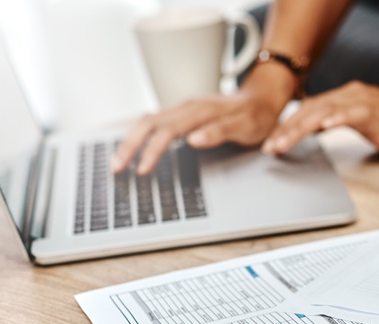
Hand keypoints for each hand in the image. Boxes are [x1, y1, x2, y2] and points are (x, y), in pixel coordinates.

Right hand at [112, 91, 283, 174]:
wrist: (262, 99)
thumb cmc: (256, 115)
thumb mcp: (246, 127)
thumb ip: (220, 132)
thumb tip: (193, 140)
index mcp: (200, 110)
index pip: (167, 131)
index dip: (152, 151)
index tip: (142, 169)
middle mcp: (187, 107)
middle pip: (148, 123)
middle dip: (129, 145)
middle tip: (116, 168)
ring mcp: (183, 109)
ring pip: (147, 121)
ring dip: (130, 141)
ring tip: (118, 162)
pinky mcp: (181, 114)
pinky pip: (154, 122)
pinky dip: (139, 135)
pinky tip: (133, 148)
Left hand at [261, 81, 378, 157]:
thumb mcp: (365, 122)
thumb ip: (341, 121)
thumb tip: (317, 130)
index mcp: (346, 98)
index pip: (309, 110)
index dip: (287, 126)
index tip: (272, 143)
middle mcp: (351, 95)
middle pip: (309, 110)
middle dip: (286, 129)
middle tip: (269, 147)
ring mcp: (363, 102)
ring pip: (323, 112)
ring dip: (300, 128)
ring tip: (283, 143)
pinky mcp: (376, 112)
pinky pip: (352, 113)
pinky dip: (336, 118)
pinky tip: (324, 127)